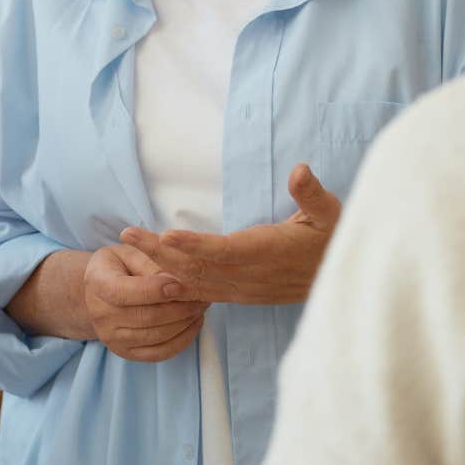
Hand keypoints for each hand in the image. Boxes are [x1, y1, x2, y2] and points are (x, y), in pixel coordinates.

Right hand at [83, 244, 208, 361]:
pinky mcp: (126, 353)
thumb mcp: (129, 252)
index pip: (124, 292)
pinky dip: (182, 340)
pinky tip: (193, 323)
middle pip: (146, 317)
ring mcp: (112, 339)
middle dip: (180, 307)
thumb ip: (150, 262)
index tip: (180, 285)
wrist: (98, 293)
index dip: (154, 290)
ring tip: (200, 307)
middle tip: (202, 296)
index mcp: (98, 283)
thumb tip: (175, 281)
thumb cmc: (118, 266)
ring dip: (185, 322)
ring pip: (157, 336)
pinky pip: (160, 353)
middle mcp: (100, 315)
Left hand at [119, 164, 342, 305]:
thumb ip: (311, 193)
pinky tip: (151, 277)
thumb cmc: (332, 239)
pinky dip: (175, 285)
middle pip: (197, 267)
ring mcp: (241, 288)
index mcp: (266, 252)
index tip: (166, 236)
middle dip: (159, 252)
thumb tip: (299, 170)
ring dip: (159, 265)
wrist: (338, 279)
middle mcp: (248, 275)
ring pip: (194, 281)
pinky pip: (201, 293)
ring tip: (129, 246)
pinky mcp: (239, 294)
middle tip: (126, 235)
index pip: (224, 251)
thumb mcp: (330, 213)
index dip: (195, 246)